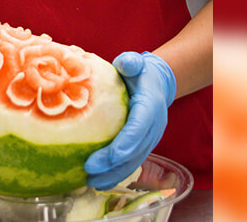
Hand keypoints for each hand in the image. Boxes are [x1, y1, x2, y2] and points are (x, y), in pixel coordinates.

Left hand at [85, 51, 176, 189]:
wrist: (157, 83)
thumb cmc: (140, 73)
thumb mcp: (136, 63)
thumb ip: (131, 62)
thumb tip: (125, 63)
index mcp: (150, 106)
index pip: (138, 128)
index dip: (125, 144)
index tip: (109, 156)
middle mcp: (153, 126)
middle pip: (135, 150)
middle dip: (113, 164)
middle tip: (90, 171)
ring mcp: (149, 138)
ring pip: (134, 161)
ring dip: (113, 175)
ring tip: (91, 183)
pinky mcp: (142, 146)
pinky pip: (131, 163)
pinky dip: (116, 174)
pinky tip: (98, 183)